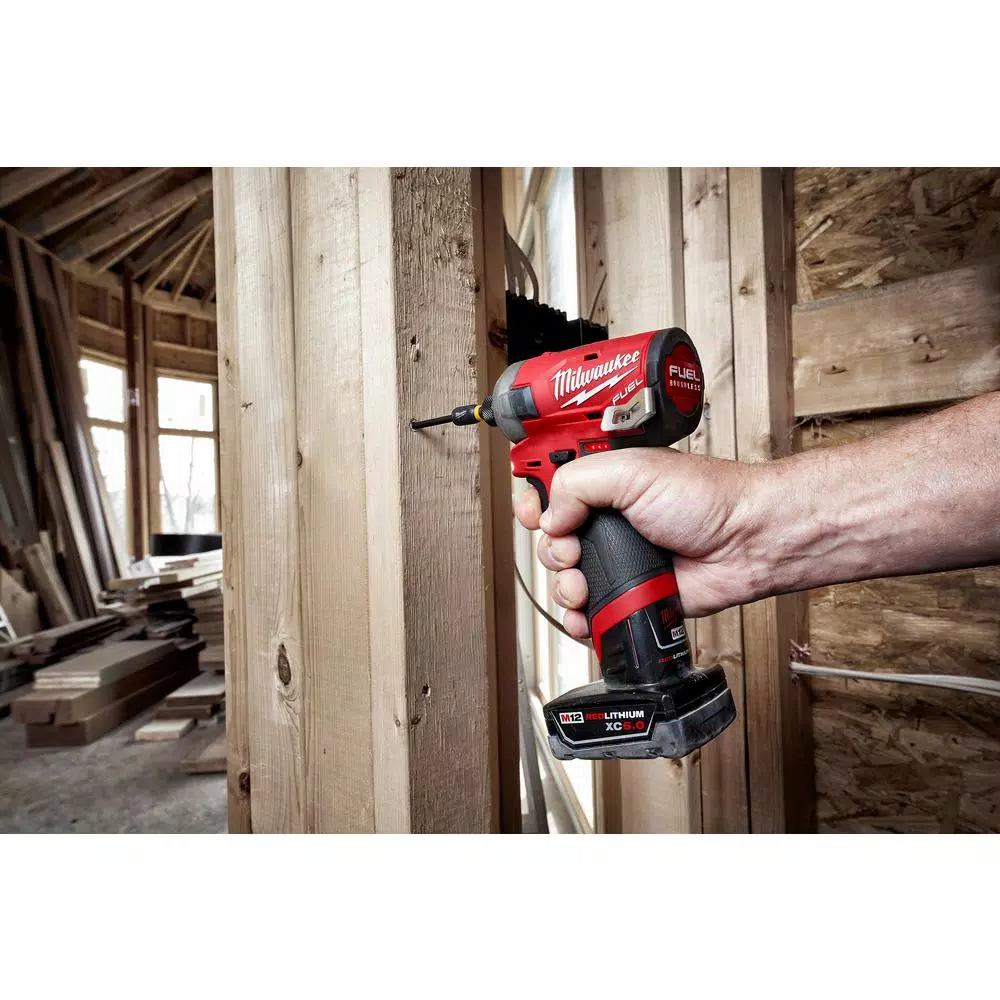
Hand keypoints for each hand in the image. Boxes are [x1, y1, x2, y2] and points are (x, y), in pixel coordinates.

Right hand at [515, 448, 762, 638]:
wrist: (746, 543)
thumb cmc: (706, 498)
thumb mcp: (631, 470)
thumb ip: (577, 483)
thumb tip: (549, 515)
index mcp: (605, 482)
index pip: (550, 489)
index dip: (533, 502)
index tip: (533, 515)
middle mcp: (609, 519)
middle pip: (550, 539)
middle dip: (552, 549)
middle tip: (573, 550)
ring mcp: (619, 558)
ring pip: (565, 578)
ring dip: (564, 586)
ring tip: (583, 584)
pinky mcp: (631, 593)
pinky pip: (591, 611)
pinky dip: (580, 618)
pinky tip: (585, 614)